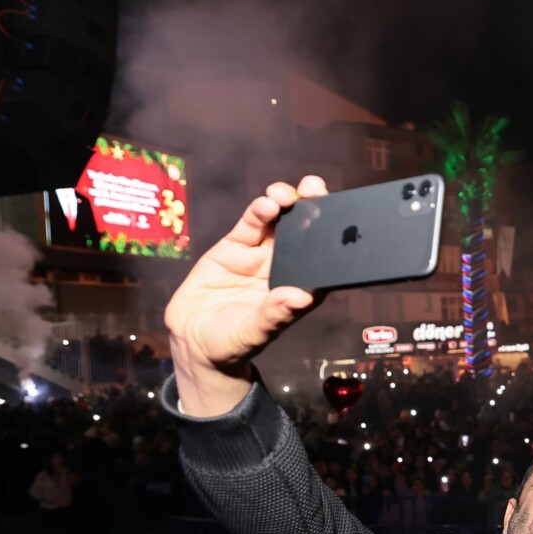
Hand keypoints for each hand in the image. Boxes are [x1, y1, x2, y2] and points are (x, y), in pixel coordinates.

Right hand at [165, 177, 326, 415]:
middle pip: (304, 234)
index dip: (331, 241)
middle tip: (316, 190)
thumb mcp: (252, 333)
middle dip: (312, 209)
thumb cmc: (230, 343)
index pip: (322, 262)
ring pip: (278, 223)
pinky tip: (266, 203)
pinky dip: (259, 212)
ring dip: (286, 203)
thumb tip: (300, 298)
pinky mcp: (235, 247)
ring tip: (286, 195)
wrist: (192, 341)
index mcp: (298, 291)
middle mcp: (283, 269)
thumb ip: (274, 315)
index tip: (339, 221)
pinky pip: (250, 225)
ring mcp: (259, 256)